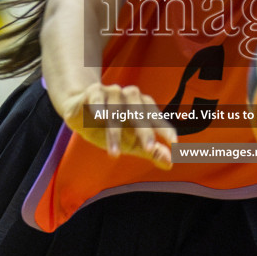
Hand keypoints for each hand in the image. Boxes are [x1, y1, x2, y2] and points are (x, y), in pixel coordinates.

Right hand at [59, 83, 177, 168]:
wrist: (81, 112)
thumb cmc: (112, 128)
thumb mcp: (132, 142)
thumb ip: (151, 152)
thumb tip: (171, 164)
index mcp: (145, 107)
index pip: (158, 120)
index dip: (166, 131)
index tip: (175, 145)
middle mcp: (132, 96)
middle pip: (140, 114)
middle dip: (145, 132)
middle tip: (148, 150)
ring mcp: (113, 92)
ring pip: (116, 112)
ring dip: (115, 133)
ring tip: (115, 154)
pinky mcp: (94, 91)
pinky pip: (98, 98)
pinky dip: (99, 107)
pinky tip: (99, 117)